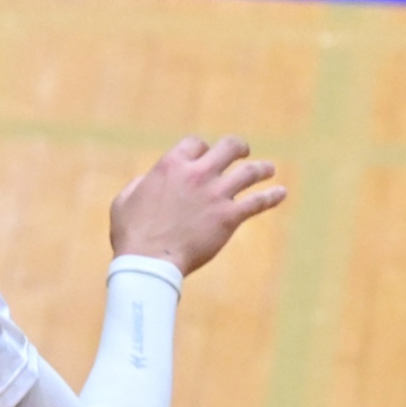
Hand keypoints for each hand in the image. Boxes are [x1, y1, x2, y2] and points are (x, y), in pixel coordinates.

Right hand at [110, 137, 286, 274]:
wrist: (149, 262)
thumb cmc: (132, 234)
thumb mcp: (124, 200)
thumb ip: (140, 184)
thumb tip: (149, 180)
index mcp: (171, 165)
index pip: (195, 144)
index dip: (201, 149)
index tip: (203, 157)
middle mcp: (197, 174)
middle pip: (228, 147)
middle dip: (238, 148)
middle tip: (243, 152)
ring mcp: (215, 194)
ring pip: (249, 172)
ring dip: (262, 169)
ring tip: (270, 169)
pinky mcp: (228, 217)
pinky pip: (257, 203)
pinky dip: (272, 196)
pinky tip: (281, 193)